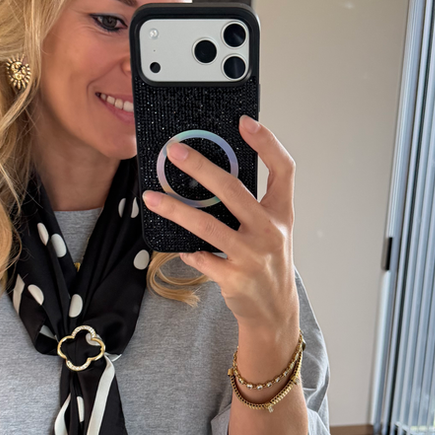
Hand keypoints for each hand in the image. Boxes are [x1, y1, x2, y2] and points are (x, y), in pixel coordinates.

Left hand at [141, 115, 298, 334]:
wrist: (275, 312)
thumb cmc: (268, 264)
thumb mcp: (272, 231)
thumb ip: (253, 205)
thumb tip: (212, 175)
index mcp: (282, 214)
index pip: (283, 169)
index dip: (267, 143)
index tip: (245, 123)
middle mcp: (270, 231)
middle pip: (233, 189)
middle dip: (200, 168)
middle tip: (175, 152)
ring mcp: (253, 256)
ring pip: (207, 226)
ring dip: (175, 209)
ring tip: (152, 197)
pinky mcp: (235, 278)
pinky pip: (202, 258)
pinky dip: (189, 252)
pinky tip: (180, 248)